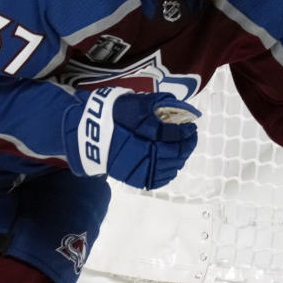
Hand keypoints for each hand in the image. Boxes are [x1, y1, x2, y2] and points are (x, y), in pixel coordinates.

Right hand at [70, 88, 199, 188]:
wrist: (90, 133)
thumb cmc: (114, 114)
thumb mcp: (136, 102)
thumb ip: (159, 103)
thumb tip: (181, 106)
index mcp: (146, 134)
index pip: (175, 136)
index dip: (187, 132)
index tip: (192, 126)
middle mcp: (146, 153)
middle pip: (176, 153)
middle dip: (187, 145)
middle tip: (191, 137)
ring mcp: (140, 168)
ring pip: (170, 168)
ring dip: (180, 158)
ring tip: (182, 149)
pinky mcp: (134, 177)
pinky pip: (158, 179)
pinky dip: (169, 172)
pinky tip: (171, 164)